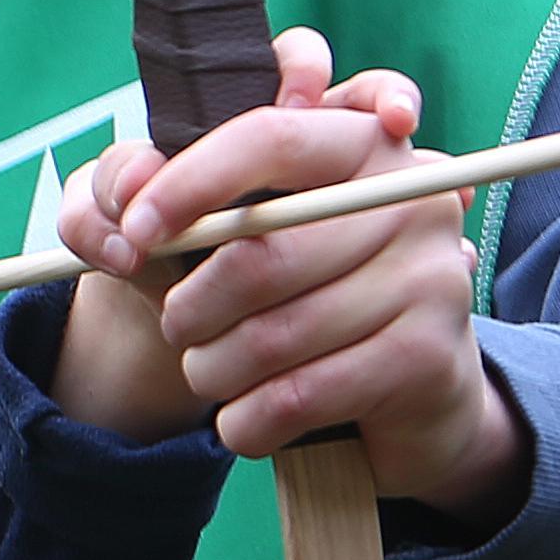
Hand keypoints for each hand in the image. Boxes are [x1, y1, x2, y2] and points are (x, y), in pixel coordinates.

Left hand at [53, 28, 530, 517]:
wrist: (379, 390)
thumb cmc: (272, 291)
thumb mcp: (196, 230)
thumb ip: (127, 191)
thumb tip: (127, 186)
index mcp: (356, 141)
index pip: (271, 138)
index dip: (192, 184)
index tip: (136, 233)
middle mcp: (409, 197)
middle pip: (260, 256)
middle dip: (188, 310)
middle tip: (177, 326)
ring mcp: (432, 276)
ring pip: (272, 337)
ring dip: (210, 370)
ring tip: (210, 371)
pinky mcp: (428, 356)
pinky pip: (298, 396)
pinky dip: (245, 420)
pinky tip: (243, 418)